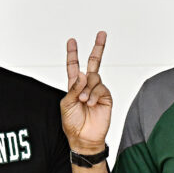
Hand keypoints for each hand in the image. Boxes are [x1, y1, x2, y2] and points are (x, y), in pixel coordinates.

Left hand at [60, 31, 111, 153]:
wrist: (84, 138)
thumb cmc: (72, 123)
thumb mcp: (67, 104)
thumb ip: (74, 88)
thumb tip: (83, 73)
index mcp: (74, 86)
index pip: (73, 66)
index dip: (72, 53)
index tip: (72, 41)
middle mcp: (86, 86)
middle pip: (93, 63)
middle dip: (98, 48)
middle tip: (102, 34)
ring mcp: (97, 91)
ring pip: (94, 78)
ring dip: (87, 89)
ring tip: (83, 101)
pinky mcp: (106, 97)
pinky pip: (100, 88)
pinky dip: (94, 95)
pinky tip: (90, 104)